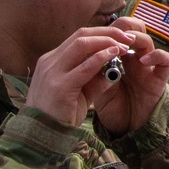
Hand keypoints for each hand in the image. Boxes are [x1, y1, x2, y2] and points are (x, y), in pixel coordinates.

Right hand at [25, 18, 168, 135]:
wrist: (41, 136)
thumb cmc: (60, 115)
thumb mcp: (80, 93)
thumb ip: (94, 79)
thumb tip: (114, 68)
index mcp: (52, 61)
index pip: (78, 38)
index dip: (101, 34)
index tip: (120, 38)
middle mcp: (50, 62)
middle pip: (81, 35)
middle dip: (107, 33)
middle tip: (128, 37)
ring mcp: (52, 72)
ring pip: (81, 45)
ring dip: (106, 41)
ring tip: (124, 45)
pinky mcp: (60, 86)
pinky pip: (83, 67)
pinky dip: (100, 58)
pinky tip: (113, 55)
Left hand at [92, 16, 168, 135]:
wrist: (123, 124)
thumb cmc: (110, 102)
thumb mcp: (96, 83)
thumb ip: (93, 68)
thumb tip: (84, 51)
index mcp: (118, 54)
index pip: (118, 30)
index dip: (110, 28)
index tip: (99, 34)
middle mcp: (134, 55)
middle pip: (135, 28)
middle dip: (126, 26)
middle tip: (115, 34)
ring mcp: (148, 65)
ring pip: (148, 40)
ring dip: (137, 38)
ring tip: (126, 44)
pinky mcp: (159, 77)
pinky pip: (165, 60)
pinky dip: (156, 56)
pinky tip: (143, 60)